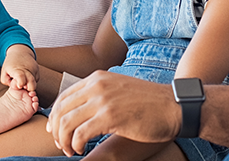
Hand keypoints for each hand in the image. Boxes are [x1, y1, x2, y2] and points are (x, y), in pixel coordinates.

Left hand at [1, 44, 38, 90]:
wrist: (20, 52)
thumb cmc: (10, 63)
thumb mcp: (4, 72)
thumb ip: (7, 82)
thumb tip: (16, 87)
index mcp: (17, 70)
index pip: (21, 78)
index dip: (21, 84)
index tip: (19, 85)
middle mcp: (27, 69)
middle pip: (32, 84)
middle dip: (28, 89)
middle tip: (23, 86)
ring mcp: (33, 68)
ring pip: (35, 82)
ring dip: (30, 84)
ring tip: (24, 80)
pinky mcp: (37, 68)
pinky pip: (37, 79)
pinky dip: (33, 80)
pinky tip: (27, 76)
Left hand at [46, 70, 180, 155]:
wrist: (174, 107)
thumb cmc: (149, 103)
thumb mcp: (118, 89)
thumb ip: (99, 94)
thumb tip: (79, 110)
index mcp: (97, 78)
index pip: (63, 97)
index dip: (55, 117)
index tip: (56, 131)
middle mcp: (97, 85)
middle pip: (60, 110)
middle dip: (56, 131)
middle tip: (62, 145)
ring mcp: (103, 100)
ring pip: (66, 123)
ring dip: (64, 141)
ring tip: (71, 150)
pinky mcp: (110, 117)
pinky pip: (80, 134)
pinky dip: (76, 145)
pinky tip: (82, 150)